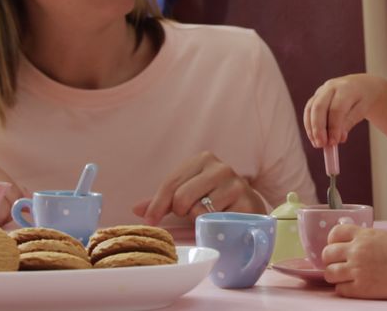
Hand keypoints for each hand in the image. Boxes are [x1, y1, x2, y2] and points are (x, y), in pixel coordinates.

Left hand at [132, 151, 265, 224]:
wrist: (250, 209)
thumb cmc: (215, 201)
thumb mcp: (188, 196)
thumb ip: (162, 201)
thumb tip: (136, 209)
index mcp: (203, 159)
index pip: (171, 183)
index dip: (157, 205)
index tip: (150, 221)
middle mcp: (220, 168)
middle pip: (181, 197)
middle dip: (181, 212)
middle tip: (190, 214)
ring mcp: (235, 184)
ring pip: (199, 211)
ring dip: (198, 220)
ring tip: (208, 215)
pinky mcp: (246, 203)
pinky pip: (216, 221)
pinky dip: (213, 226)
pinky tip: (220, 221)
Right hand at [303, 74, 386, 147]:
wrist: (360, 85)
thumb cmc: (363, 98)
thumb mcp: (363, 109)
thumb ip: (350, 122)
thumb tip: (339, 137)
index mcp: (346, 88)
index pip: (336, 109)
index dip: (334, 127)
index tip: (334, 142)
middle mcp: (331, 87)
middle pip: (319, 107)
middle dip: (318, 128)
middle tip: (321, 144)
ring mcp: (321, 90)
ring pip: (310, 109)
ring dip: (311, 128)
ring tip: (317, 144)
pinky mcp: (315, 96)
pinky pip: (308, 111)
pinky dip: (309, 125)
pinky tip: (314, 137)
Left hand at [321, 224, 386, 298]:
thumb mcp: (381, 236)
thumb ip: (363, 238)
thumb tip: (346, 243)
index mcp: (363, 235)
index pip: (334, 233)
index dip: (332, 241)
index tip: (336, 246)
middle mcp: (358, 251)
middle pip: (327, 254)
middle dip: (330, 259)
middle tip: (337, 263)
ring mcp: (358, 270)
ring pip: (329, 273)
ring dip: (334, 275)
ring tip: (343, 276)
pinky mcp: (361, 288)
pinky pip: (340, 289)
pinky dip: (344, 288)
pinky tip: (353, 286)